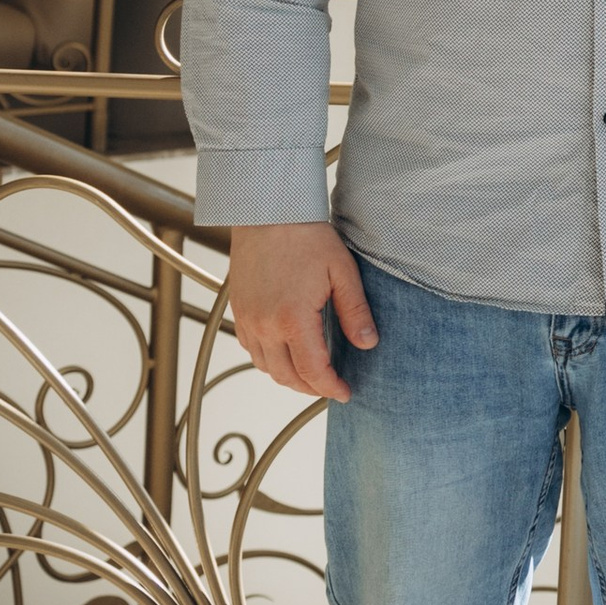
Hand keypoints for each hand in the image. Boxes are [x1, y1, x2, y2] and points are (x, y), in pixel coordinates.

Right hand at [226, 219, 374, 404]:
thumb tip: (367, 344)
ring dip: (288, 377)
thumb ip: (355, 312)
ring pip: (265, 367)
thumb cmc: (305, 236)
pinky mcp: (238, 311)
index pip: (313, 371)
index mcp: (293, 318)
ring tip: (311, 374)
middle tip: (331, 387)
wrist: (267, 211)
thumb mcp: (342, 271)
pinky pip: (251, 349)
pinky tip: (286, 353)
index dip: (330, 388)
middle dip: (311, 388)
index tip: (345, 393)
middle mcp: (265, 325)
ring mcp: (247, 319)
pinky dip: (269, 360)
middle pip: (286, 376)